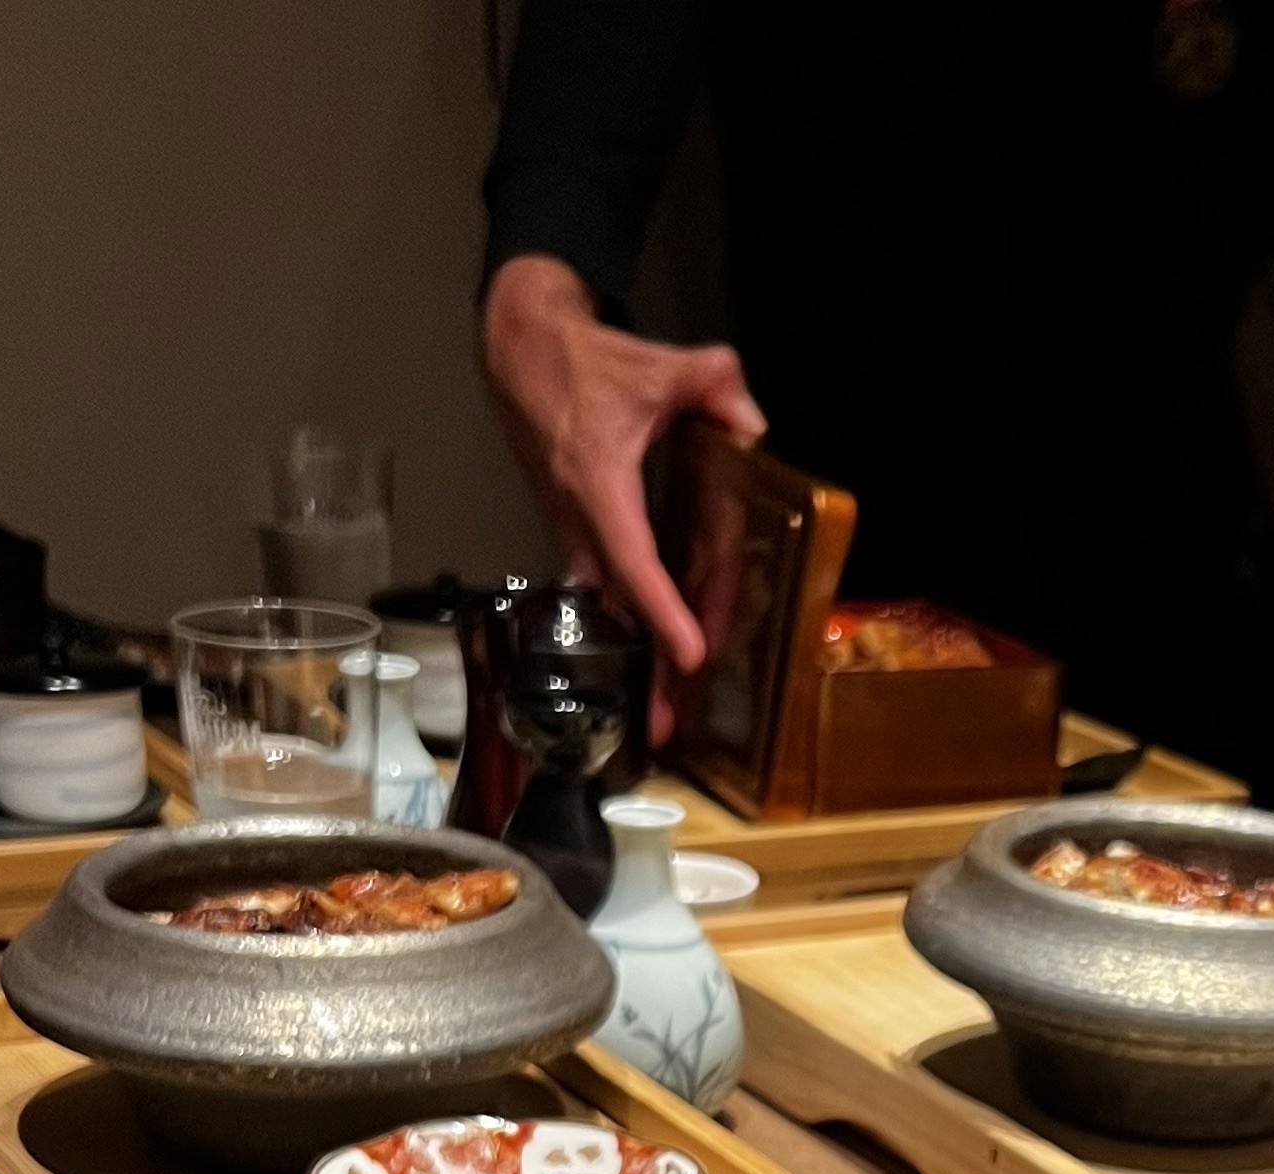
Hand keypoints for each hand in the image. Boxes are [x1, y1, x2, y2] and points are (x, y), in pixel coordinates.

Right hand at [482, 255, 764, 679]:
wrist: (520, 348)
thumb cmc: (583, 359)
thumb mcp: (656, 362)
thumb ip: (714, 382)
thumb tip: (752, 423)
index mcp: (600, 484)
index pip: (634, 560)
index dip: (661, 609)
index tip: (690, 653)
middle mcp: (579, 517)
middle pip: (614, 607)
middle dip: (638, 666)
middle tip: (661, 725)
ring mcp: (569, 528)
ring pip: (602, 606)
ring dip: (627, 658)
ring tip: (653, 715)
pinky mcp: (569, 529)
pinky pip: (597, 588)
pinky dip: (622, 624)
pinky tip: (643, 657)